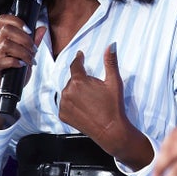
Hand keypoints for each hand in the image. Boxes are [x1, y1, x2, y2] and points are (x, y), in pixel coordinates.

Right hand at [0, 15, 44, 127]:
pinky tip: (22, 66)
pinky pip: (2, 60)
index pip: (3, 20)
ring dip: (23, 51)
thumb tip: (42, 28)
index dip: (16, 20)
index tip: (29, 29)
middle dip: (25, 38)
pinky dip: (15, 62)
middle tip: (34, 49)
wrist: (2, 94)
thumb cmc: (14, 74)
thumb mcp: (27, 56)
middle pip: (6, 30)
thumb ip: (33, 42)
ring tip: (30, 59)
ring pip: (6, 45)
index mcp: (2, 39)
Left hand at [59, 44, 152, 168]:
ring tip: (89, 99)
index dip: (78, 59)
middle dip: (81, 81)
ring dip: (76, 92)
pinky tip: (83, 107)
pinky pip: (65, 103)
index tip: (80, 55)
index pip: (75, 65)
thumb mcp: (114, 81)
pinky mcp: (63, 115)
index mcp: (79, 81)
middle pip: (73, 80)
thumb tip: (111, 45)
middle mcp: (67, 91)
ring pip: (68, 91)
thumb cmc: (113, 106)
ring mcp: (63, 104)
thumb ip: (110, 62)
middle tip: (93, 88)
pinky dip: (72, 103)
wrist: (110, 130)